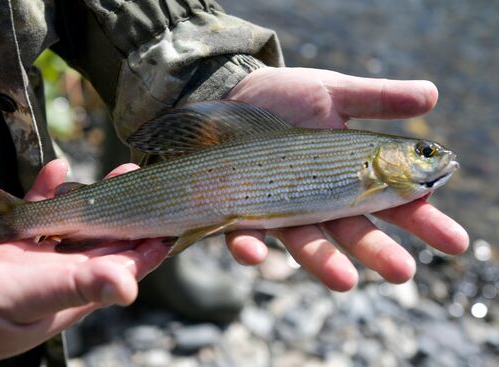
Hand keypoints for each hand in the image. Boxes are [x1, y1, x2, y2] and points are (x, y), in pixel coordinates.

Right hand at [0, 159, 168, 366]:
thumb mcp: (20, 299)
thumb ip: (73, 289)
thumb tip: (130, 288)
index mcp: (71, 295)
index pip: (124, 269)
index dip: (149, 246)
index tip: (172, 219)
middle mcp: (58, 277)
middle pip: (105, 241)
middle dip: (129, 212)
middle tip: (146, 181)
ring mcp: (33, 261)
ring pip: (74, 224)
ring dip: (94, 198)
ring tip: (118, 170)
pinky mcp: (7, 245)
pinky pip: (34, 212)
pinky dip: (45, 190)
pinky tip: (56, 168)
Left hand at [225, 67, 468, 290]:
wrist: (231, 93)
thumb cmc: (285, 95)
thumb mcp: (333, 92)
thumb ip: (378, 99)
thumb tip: (433, 95)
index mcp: (348, 175)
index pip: (393, 202)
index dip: (424, 220)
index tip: (454, 242)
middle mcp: (318, 200)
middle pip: (354, 232)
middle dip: (379, 252)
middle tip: (404, 272)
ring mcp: (280, 210)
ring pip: (306, 243)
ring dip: (323, 263)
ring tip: (345, 282)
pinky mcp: (241, 212)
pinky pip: (245, 235)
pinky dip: (251, 246)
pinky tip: (256, 253)